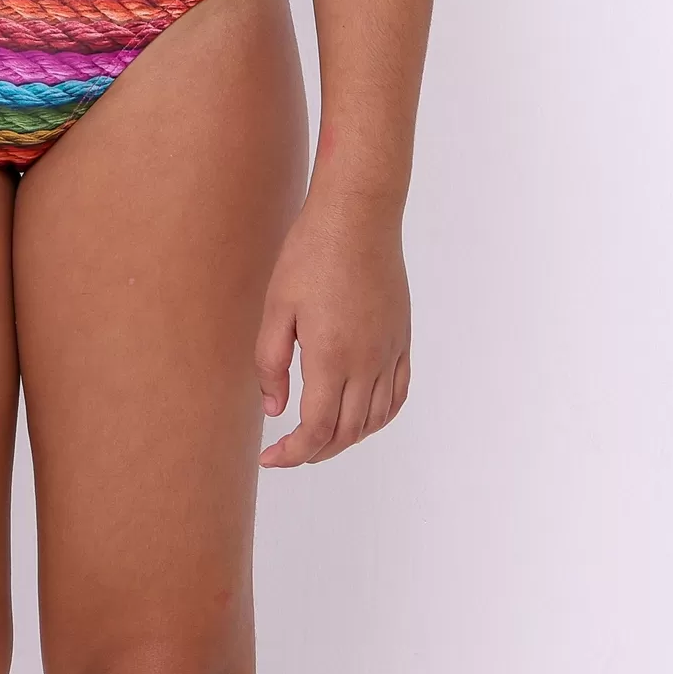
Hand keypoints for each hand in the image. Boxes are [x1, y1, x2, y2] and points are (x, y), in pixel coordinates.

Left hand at [254, 184, 410, 467]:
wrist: (358, 215)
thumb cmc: (311, 253)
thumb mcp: (276, 306)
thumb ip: (271, 362)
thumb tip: (274, 410)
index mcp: (332, 358)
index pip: (316, 430)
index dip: (292, 453)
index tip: (269, 458)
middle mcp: (367, 363)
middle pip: (346, 432)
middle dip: (316, 451)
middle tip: (288, 451)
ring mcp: (390, 352)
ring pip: (374, 419)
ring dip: (347, 438)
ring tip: (318, 438)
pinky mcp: (402, 339)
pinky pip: (398, 394)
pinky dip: (379, 417)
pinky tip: (361, 417)